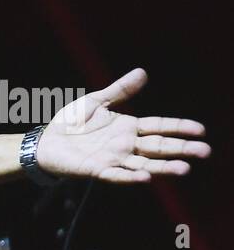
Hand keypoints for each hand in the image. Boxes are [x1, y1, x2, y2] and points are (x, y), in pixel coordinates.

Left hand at [36, 68, 209, 182]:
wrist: (45, 140)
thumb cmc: (70, 123)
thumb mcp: (96, 102)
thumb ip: (120, 91)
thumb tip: (142, 72)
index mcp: (128, 128)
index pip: (160, 127)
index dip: (179, 128)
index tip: (201, 130)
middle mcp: (125, 145)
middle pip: (159, 147)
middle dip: (181, 149)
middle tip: (204, 151)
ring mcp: (113, 159)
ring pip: (144, 164)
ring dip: (164, 167)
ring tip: (184, 169)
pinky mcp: (97, 170)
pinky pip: (117, 175)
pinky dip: (131, 176)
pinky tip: (146, 177)